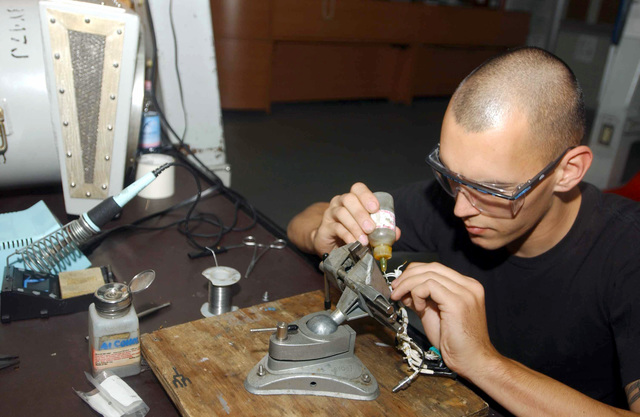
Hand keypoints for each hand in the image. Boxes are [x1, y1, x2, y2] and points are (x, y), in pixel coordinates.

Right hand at [312, 182, 400, 254]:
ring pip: (342, 213)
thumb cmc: (352, 233)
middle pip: (349, 199)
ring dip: (355, 226)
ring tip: (364, 240)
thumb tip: (396, 232)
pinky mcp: (324, 227)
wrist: (331, 245)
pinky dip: (347, 236)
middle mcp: (340, 202)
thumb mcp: (368, 230)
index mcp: (352, 199)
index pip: (358, 189)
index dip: (367, 196)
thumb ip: (382, 229)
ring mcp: (330, 213)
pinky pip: (336, 228)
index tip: (375, 208)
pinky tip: (354, 243)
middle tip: (371, 228)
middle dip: (361, 213)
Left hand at [390, 262, 497, 377]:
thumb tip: (405, 290)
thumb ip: (423, 299)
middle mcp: (469, 286)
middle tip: (395, 288)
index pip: (436, 268)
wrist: (473, 361)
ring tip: (400, 298)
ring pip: (428, 274)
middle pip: (432, 267)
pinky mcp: (457, 302)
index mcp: (466, 286)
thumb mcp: (435, 314)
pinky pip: (429, 286)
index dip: (414, 273)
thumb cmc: (456, 342)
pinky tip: (418, 308)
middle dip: (408, 276)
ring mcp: (465, 292)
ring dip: (408, 285)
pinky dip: (417, 294)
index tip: (400, 284)